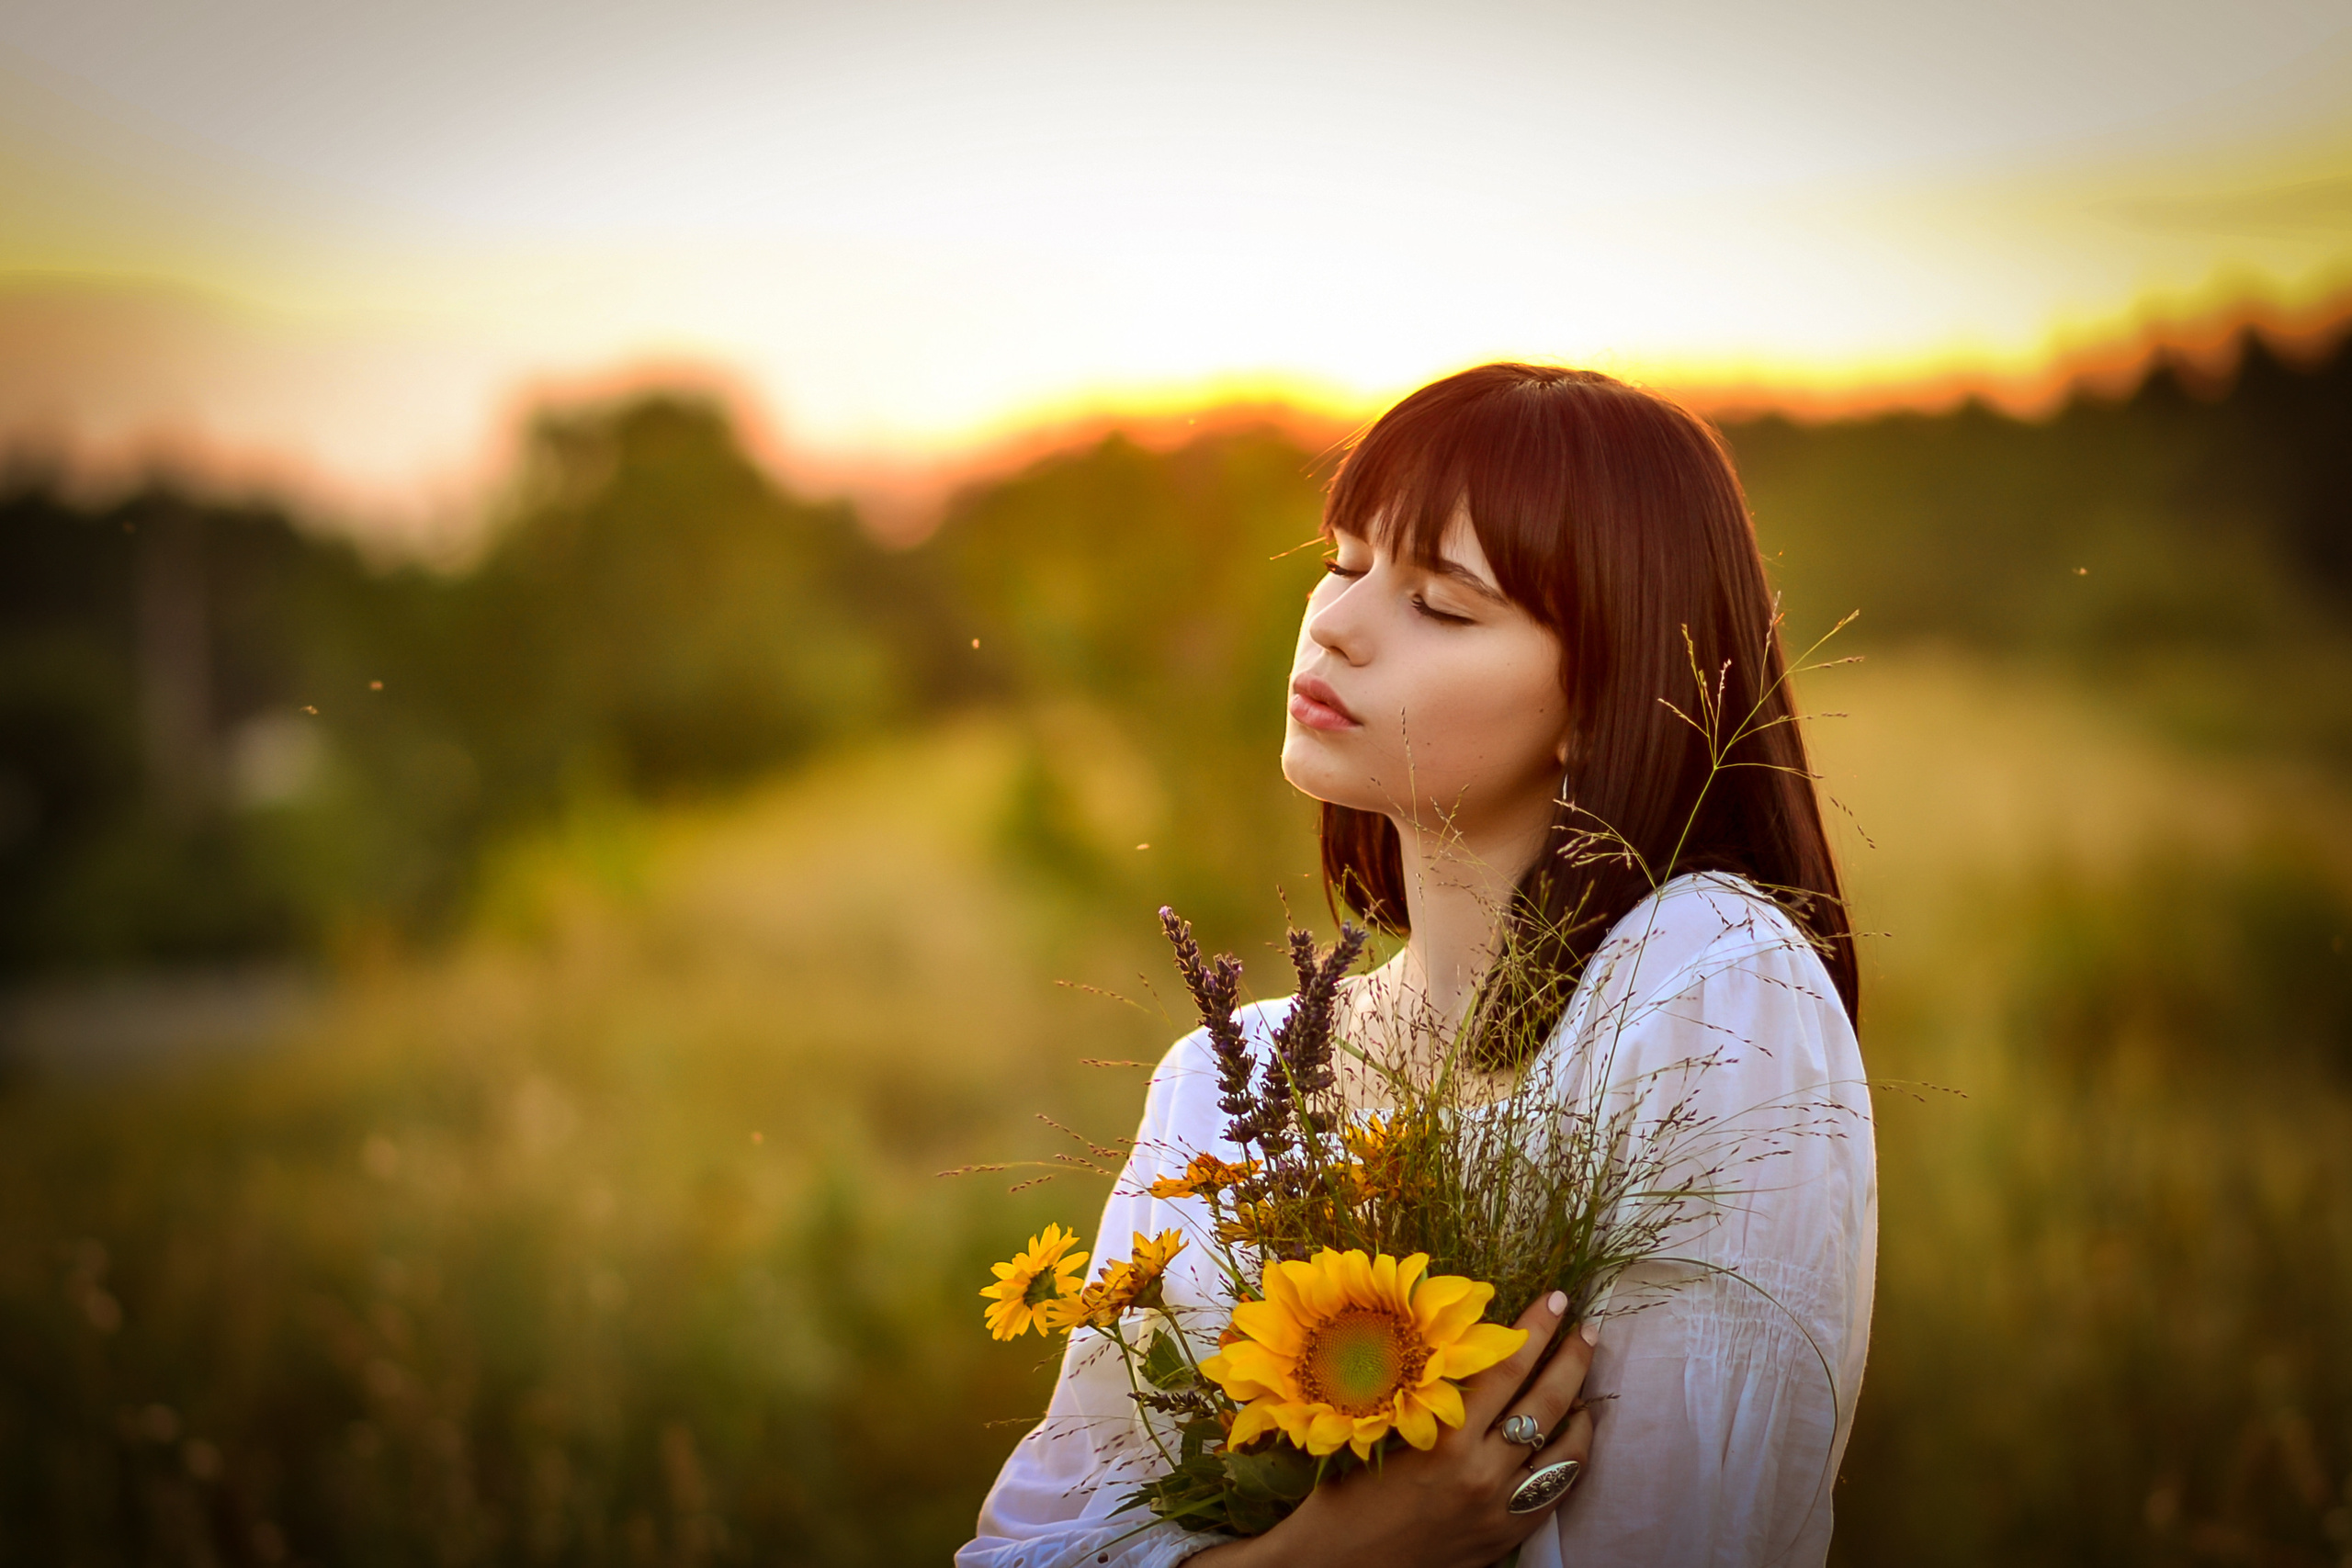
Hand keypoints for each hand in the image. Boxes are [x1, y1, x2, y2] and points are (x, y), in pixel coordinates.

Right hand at [1188, 1290, 1598, 1567]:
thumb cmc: (1344, 1501)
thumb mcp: (1382, 1437)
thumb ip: (1428, 1402)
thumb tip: (1462, 1356)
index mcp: (1446, 1441)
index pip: (1506, 1370)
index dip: (1535, 1330)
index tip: (1556, 1300)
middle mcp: (1482, 1475)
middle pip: (1546, 1404)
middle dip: (1572, 1360)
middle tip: (1588, 1330)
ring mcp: (1500, 1511)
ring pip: (1566, 1454)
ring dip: (1582, 1414)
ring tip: (1587, 1388)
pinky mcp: (1506, 1538)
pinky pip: (1557, 1495)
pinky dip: (1570, 1462)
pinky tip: (1570, 1444)